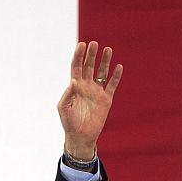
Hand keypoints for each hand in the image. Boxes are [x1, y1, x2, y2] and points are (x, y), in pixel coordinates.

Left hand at [57, 41, 122, 159]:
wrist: (80, 136)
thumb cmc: (69, 123)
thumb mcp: (63, 108)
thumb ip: (67, 94)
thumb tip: (73, 80)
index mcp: (75, 87)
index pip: (76, 67)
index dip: (78, 56)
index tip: (81, 45)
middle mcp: (86, 87)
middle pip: (89, 66)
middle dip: (91, 55)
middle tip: (94, 44)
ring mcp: (96, 92)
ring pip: (101, 73)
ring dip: (104, 61)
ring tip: (108, 49)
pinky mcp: (106, 99)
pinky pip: (112, 85)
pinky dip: (115, 76)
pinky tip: (118, 66)